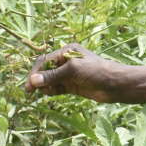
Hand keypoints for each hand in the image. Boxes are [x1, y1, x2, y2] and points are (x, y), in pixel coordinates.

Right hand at [24, 43, 145, 103]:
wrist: (116, 85)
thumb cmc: (96, 72)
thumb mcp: (73, 71)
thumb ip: (53, 76)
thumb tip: (33, 80)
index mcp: (67, 51)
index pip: (45, 60)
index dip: (35, 72)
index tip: (29, 84)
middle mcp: (67, 61)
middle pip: (46, 70)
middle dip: (38, 80)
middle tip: (30, 91)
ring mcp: (70, 74)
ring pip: (50, 80)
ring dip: (45, 86)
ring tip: (46, 92)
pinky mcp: (73, 86)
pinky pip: (57, 88)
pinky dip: (52, 91)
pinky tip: (50, 94)